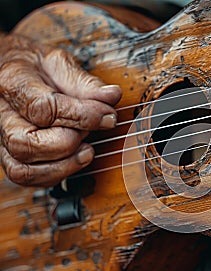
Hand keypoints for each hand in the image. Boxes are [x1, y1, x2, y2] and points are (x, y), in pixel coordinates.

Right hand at [0, 34, 121, 186]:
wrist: (15, 73)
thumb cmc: (36, 69)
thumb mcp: (60, 64)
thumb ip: (84, 82)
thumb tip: (111, 96)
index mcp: (13, 83)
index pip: (43, 107)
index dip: (81, 115)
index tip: (108, 116)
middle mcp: (2, 114)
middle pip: (26, 143)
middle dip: (68, 142)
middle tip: (90, 132)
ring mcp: (4, 138)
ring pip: (23, 168)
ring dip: (63, 165)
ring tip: (88, 150)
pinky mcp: (12, 156)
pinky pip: (27, 177)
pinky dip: (56, 174)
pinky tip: (76, 160)